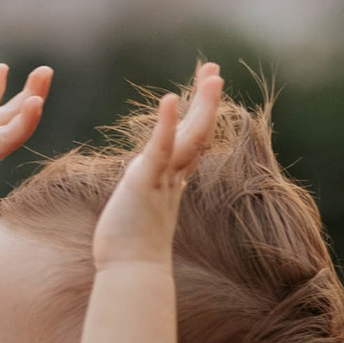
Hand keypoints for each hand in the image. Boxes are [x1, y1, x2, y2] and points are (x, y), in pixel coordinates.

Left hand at [91, 63, 223, 265]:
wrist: (130, 273)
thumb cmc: (129, 251)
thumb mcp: (140, 213)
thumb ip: (146, 196)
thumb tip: (145, 192)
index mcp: (169, 181)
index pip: (189, 141)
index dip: (199, 115)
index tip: (205, 92)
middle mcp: (172, 177)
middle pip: (198, 132)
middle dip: (207, 101)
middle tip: (214, 70)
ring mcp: (162, 179)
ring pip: (188, 136)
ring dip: (201, 105)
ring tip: (211, 75)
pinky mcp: (146, 182)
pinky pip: (159, 149)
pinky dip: (165, 124)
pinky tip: (170, 99)